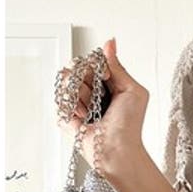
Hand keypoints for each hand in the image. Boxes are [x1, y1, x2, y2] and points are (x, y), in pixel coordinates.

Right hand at [55, 37, 148, 181]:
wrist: (116, 149)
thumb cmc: (130, 125)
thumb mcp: (133, 90)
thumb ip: (117, 66)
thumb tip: (109, 42)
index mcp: (106, 83)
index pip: (91, 60)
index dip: (95, 67)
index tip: (105, 79)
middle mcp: (90, 91)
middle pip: (76, 67)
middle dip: (87, 81)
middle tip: (99, 98)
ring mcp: (77, 102)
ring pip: (66, 80)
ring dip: (80, 95)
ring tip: (91, 111)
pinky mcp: (65, 114)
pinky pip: (59, 97)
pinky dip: (72, 107)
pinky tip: (83, 119)